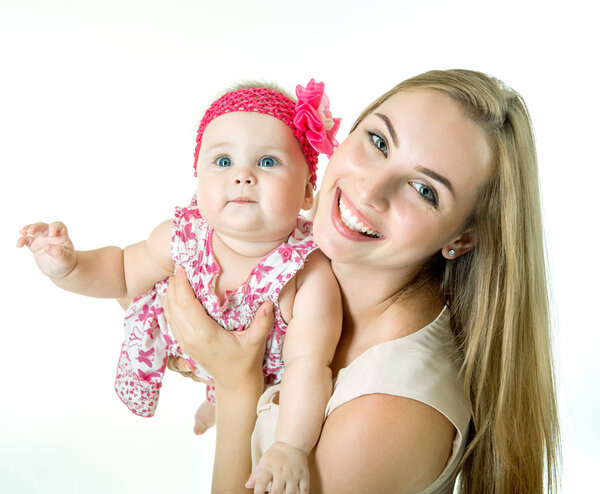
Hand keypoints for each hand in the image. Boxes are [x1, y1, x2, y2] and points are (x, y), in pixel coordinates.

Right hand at [17, 222, 75, 278]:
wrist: (59, 270)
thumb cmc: (65, 263)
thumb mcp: (64, 259)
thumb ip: (58, 252)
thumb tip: (46, 247)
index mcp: (62, 236)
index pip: (59, 226)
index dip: (54, 227)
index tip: (51, 235)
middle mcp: (51, 236)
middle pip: (43, 226)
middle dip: (36, 227)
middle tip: (30, 231)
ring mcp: (42, 239)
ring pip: (34, 230)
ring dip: (27, 229)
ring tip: (22, 233)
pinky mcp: (34, 245)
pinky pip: (27, 240)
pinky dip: (22, 240)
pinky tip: (19, 245)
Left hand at [163, 265, 273, 390]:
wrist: (234, 383)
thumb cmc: (246, 361)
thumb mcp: (256, 341)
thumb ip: (262, 322)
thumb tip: (268, 303)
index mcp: (205, 334)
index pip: (186, 304)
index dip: (181, 285)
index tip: (181, 268)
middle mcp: (190, 337)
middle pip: (174, 306)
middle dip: (173, 285)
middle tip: (177, 267)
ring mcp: (184, 342)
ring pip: (169, 313)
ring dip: (169, 294)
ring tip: (175, 277)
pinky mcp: (183, 344)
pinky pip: (171, 320)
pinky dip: (170, 305)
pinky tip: (174, 295)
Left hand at [246, 441, 308, 493]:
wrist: (293, 443)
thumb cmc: (275, 455)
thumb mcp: (263, 461)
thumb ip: (255, 475)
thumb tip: (247, 486)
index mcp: (269, 467)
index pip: (261, 483)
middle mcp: (281, 471)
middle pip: (276, 492)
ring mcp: (294, 474)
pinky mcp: (304, 475)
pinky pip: (304, 491)